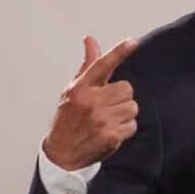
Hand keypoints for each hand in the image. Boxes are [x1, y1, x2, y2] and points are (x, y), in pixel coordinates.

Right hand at [42, 36, 139, 170]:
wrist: (62, 153)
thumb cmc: (68, 118)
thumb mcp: (73, 90)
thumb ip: (87, 66)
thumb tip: (91, 41)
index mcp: (80, 88)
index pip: (102, 65)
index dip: (118, 52)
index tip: (132, 42)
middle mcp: (90, 102)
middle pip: (127, 88)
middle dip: (121, 97)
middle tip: (108, 105)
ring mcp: (101, 119)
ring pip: (132, 107)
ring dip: (125, 113)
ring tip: (109, 119)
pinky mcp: (111, 135)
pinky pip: (132, 125)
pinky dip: (125, 129)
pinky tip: (111, 131)